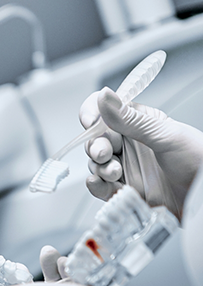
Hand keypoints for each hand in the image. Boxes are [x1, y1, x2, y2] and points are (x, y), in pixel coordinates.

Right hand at [80, 87, 202, 218]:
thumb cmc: (198, 160)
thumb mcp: (165, 135)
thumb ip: (130, 119)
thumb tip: (104, 95)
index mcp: (137, 123)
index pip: (104, 111)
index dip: (92, 114)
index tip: (92, 123)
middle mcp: (128, 144)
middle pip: (95, 139)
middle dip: (95, 146)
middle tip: (104, 153)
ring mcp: (124, 167)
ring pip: (95, 163)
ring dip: (99, 167)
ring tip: (115, 172)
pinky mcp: (123, 190)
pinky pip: (100, 186)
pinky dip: (95, 185)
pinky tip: (99, 182)